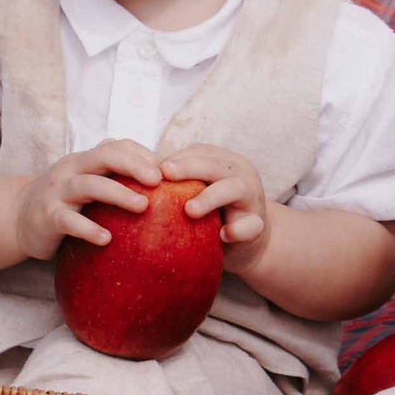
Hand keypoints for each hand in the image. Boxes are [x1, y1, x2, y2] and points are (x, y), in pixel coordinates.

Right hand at [12, 141, 160, 261]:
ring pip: (88, 186)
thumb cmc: (65, 202)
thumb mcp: (88, 182)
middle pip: (104, 157)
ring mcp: (57, 192)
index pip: (116, 146)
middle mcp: (70, 170)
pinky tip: (106, 239)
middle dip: (133, 166)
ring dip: (118, 194)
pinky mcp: (47, 218)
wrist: (18, 218)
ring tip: (142, 207)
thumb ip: (115, 177)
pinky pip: (69, 221)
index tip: (168, 170)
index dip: (142, 154)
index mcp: (84, 160)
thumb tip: (163, 180)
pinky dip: (88, 229)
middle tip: (158, 180)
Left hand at [156, 145, 270, 270]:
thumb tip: (136, 174)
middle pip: (215, 166)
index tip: (152, 166)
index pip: (200, 152)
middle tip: (164, 173)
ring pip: (234, 189)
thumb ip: (179, 182)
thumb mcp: (197, 191)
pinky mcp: (258, 226)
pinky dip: (238, 230)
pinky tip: (224, 235)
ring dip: (211, 198)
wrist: (246, 242)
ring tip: (189, 210)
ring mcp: (253, 199)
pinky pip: (251, 226)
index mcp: (224, 162)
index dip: (176, 157)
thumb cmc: (213, 212)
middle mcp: (241, 174)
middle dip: (189, 168)